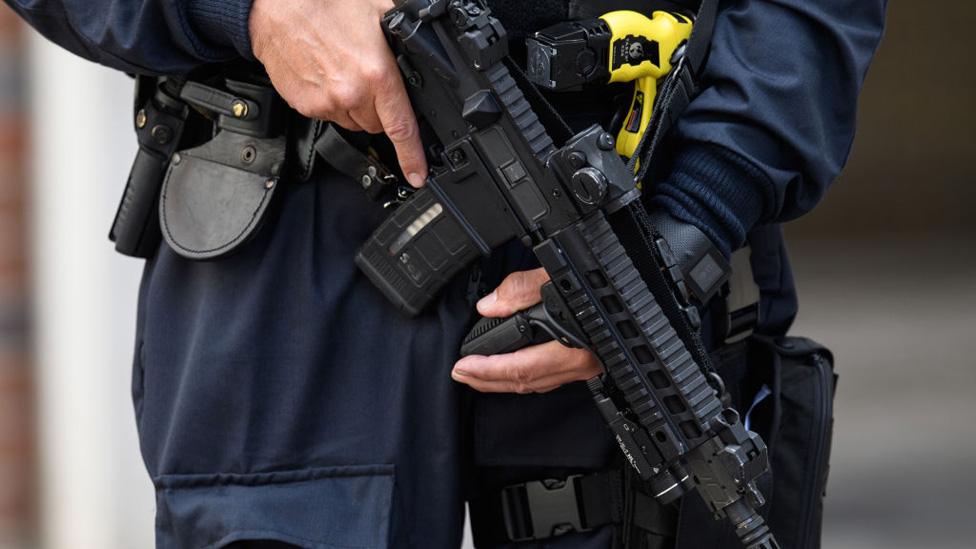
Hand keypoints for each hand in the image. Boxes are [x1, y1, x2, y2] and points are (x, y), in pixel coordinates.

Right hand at [249, 0, 426, 186]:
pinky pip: (328, 115)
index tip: (417, 175)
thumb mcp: (378, 13)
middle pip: (376, 126)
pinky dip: (331, 102)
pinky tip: (325, 75)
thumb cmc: (325, 4)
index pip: (401, 128)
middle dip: (377, 110)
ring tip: (342, 72)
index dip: (413, 157)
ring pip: (352, 122)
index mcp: (376, 74)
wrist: (278, 7)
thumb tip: (420, 54)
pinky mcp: (305, 106)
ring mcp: (326, 103)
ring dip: (353, 106)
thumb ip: (402, 41)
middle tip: (368, 79)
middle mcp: (351, 94)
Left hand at [451, 269, 601, 393]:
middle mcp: (585, 361)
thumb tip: (490, 304)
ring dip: (506, 381)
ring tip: (481, 374)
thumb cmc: (611, 275)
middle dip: (490, 382)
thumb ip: (524, 287)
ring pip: (540, 383)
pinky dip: (528, 376)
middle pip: (528, 383)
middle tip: (462, 376)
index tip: (463, 367)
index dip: (489, 371)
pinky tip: (517, 368)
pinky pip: (553, 377)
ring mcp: (590, 364)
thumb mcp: (560, 270)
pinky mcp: (593, 360)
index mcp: (576, 344)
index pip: (523, 367)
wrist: (647, 282)